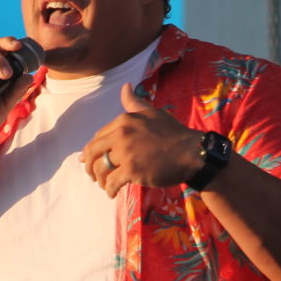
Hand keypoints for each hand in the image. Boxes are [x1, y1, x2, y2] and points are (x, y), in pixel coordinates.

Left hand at [81, 83, 203, 196]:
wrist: (191, 152)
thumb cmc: (174, 133)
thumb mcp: (153, 113)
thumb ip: (134, 103)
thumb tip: (125, 87)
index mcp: (124, 120)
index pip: (99, 136)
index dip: (92, 149)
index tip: (89, 159)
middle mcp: (121, 134)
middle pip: (93, 151)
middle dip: (89, 165)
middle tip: (92, 175)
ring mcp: (126, 152)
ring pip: (100, 168)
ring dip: (99, 179)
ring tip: (103, 185)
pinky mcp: (132, 170)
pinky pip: (111, 182)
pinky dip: (109, 190)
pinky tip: (111, 193)